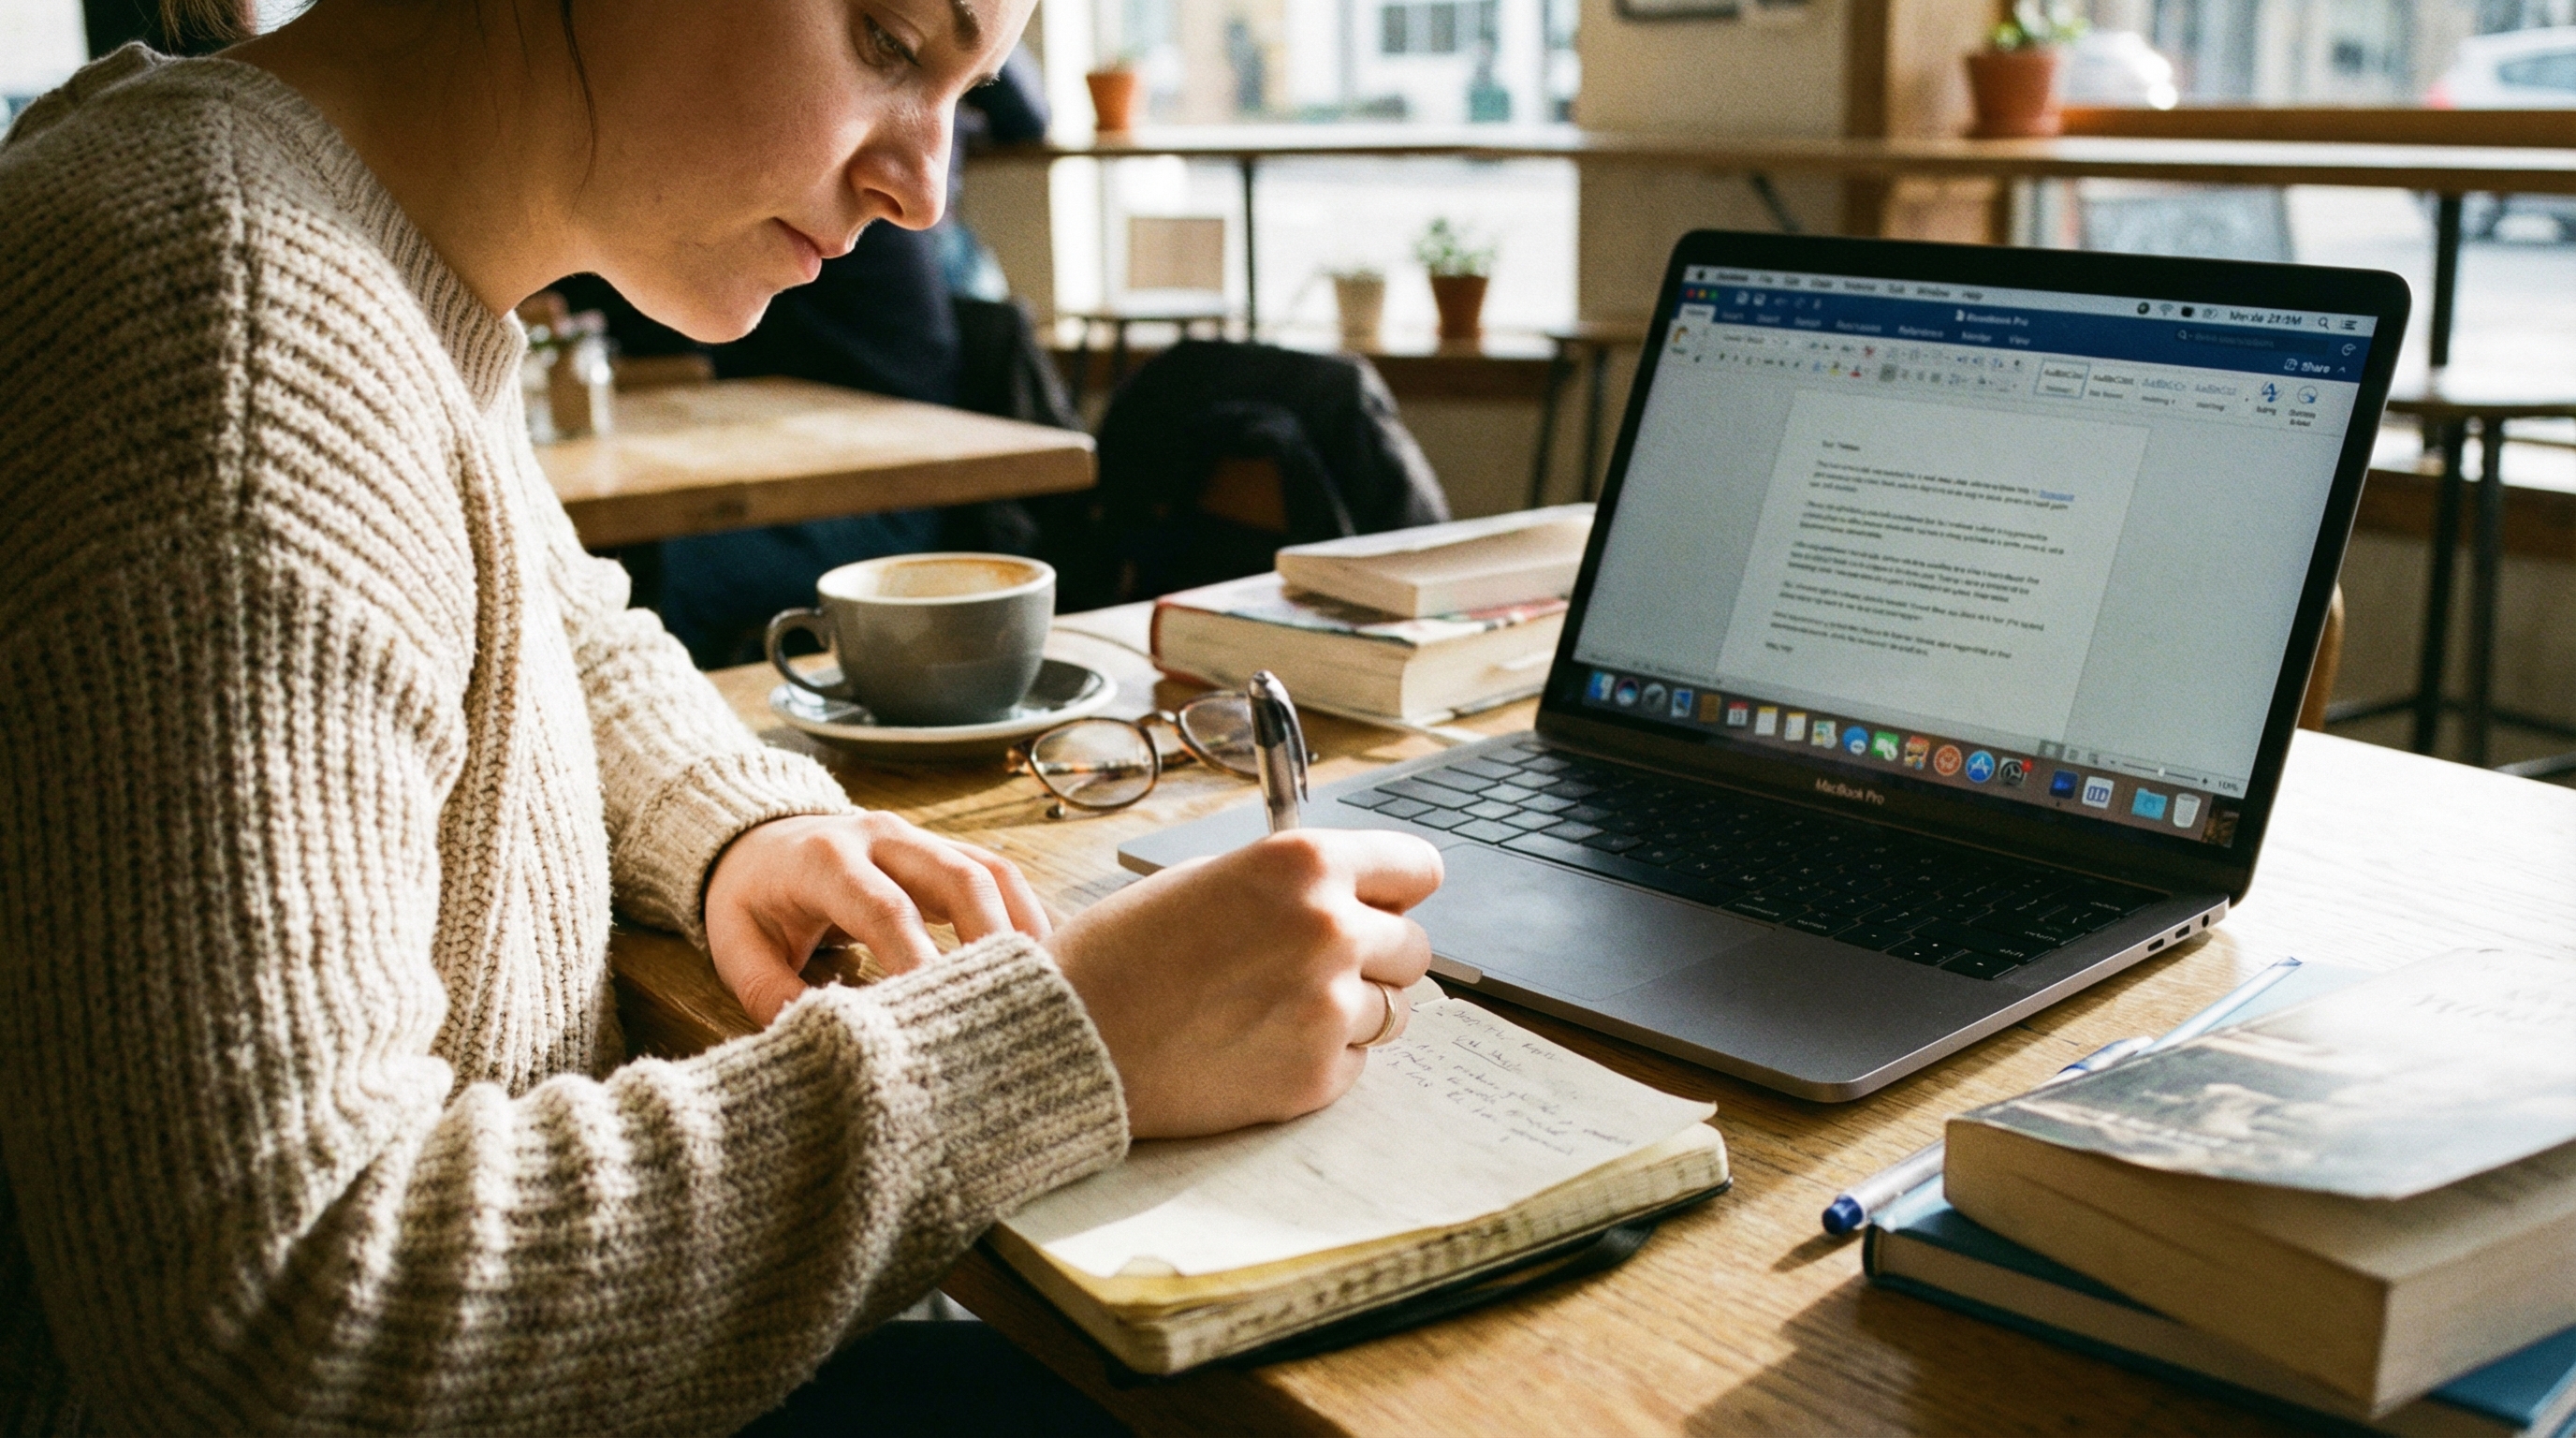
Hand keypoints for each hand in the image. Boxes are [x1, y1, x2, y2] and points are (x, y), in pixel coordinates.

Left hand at [704, 812, 1048, 1024]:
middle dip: (992, 941)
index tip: (939, 1014)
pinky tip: (1041, 962)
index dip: (919, 960)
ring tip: (1042, 986)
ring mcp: (918, 839)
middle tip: (1011, 1002)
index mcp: (825, 858)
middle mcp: (880, 836)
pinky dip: (1024, 916)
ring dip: (1020, 928)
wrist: (756, 839)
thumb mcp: (736, 946)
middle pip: (959, 878)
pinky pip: (998, 875)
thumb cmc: (751, 898)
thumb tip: (826, 1039)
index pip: (886, 909)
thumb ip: (772, 993)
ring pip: (991, 871)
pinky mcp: (943, 850)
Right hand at [1045, 828, 1443, 1138]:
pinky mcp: (1316, 1077)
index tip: (1386, 902)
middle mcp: (1329, 929)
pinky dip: (1320, 1057)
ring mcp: (1327, 1008)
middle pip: (1413, 945)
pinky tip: (1260, 1046)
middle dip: (1374, 955)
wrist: (1069, 1041)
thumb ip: (1292, 883)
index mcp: (1304, 865)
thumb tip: (1356, 895)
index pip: (1418, 868)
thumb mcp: (1209, 878)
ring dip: (1354, 1009)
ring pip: (1395, 1009)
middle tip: (1313, 967)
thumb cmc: (1123, 953)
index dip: (1397, 888)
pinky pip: (1355, 1062)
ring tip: (1280, 1010)